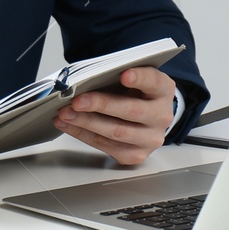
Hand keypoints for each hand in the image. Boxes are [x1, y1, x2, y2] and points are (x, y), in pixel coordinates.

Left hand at [53, 66, 174, 165]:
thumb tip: (85, 80)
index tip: (124, 75)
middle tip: (77, 101)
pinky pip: (106, 146)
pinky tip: (68, 124)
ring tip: (65, 113)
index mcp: (163, 90)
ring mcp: (151, 138)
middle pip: (131, 110)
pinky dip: (83, 134)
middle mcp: (162, 116)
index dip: (139, 78)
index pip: (153, 81)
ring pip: (116, 132)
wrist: (145, 116)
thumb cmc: (133, 92)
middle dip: (100, 105)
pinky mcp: (136, 154)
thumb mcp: (131, 78)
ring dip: (86, 122)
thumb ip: (116, 76)